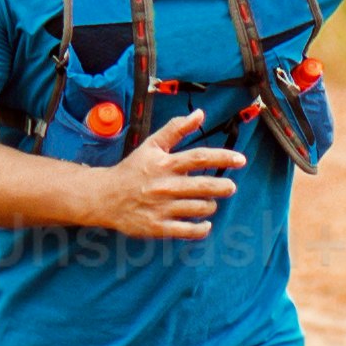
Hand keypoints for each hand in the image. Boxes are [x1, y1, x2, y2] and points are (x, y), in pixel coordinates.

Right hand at [81, 121, 245, 238]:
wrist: (104, 197)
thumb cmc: (132, 169)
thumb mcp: (152, 145)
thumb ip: (176, 129)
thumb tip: (200, 114)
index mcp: (165, 164)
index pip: (200, 157)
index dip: (223, 157)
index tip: (241, 160)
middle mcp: (166, 186)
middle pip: (204, 186)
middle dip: (223, 186)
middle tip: (229, 187)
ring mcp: (162, 208)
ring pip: (200, 208)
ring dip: (210, 205)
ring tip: (209, 201)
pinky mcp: (157, 227)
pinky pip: (187, 230)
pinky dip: (201, 228)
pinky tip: (204, 223)